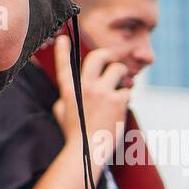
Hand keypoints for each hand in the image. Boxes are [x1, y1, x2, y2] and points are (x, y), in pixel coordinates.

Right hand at [50, 35, 130, 155]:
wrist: (87, 151)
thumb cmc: (74, 134)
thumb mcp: (61, 112)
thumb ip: (65, 97)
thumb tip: (68, 90)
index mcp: (68, 90)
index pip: (64, 65)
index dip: (62, 50)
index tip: (63, 38)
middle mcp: (85, 86)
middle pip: (98, 57)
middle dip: (107, 55)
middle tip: (111, 60)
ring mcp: (101, 92)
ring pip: (118, 69)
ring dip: (121, 76)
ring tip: (120, 86)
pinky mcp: (117, 100)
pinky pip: (127, 89)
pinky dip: (126, 96)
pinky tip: (121, 107)